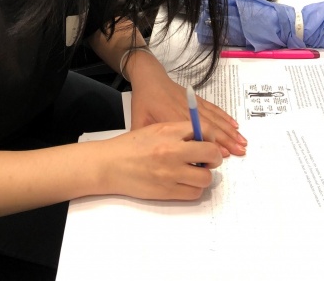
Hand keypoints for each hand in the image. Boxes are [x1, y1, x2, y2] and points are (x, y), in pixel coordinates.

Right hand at [102, 121, 221, 200]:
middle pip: (211, 154)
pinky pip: (194, 193)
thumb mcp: (155, 129)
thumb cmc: (130, 146)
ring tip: (193, 172)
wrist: (109, 165)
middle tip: (207, 159)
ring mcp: (171, 173)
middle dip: (213, 157)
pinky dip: (193, 188)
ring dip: (203, 175)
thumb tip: (202, 138)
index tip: (207, 141)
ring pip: (206, 177)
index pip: (205, 129)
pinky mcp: (167, 191)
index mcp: (169, 131)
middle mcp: (172, 151)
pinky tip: (184, 182)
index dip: (211, 136)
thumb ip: (178, 132)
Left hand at [129, 56, 246, 156]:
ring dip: (230, 130)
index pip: (195, 135)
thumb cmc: (143, 101)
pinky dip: (226, 117)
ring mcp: (194, 105)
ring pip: (215, 119)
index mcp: (172, 119)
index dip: (210, 145)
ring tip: (242, 142)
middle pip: (210, 127)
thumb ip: (143, 139)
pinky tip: (235, 125)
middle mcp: (187, 112)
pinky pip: (214, 109)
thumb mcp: (138, 121)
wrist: (149, 78)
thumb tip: (145, 158)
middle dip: (227, 140)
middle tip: (241, 151)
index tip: (224, 155)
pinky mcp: (197, 100)